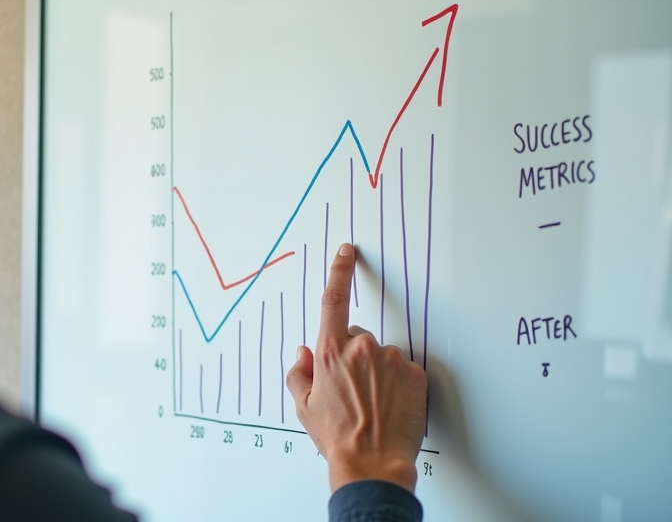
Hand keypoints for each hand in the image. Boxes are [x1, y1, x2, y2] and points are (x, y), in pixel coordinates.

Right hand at [286, 242, 426, 492]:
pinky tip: (389, 404)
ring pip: (381, 355)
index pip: (334, 298)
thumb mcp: (303, 406)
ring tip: (372, 402)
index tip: (346, 252)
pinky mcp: (415, 373)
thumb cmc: (337, 437)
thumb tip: (303, 353)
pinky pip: (403, 370)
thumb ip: (299, 372)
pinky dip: (397, 383)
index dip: (339, 270)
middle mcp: (362, 348)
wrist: (372, 463)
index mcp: (330, 351)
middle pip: (358, 336)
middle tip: (352, 389)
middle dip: (354, 355)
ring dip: (377, 371)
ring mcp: (391, 359)